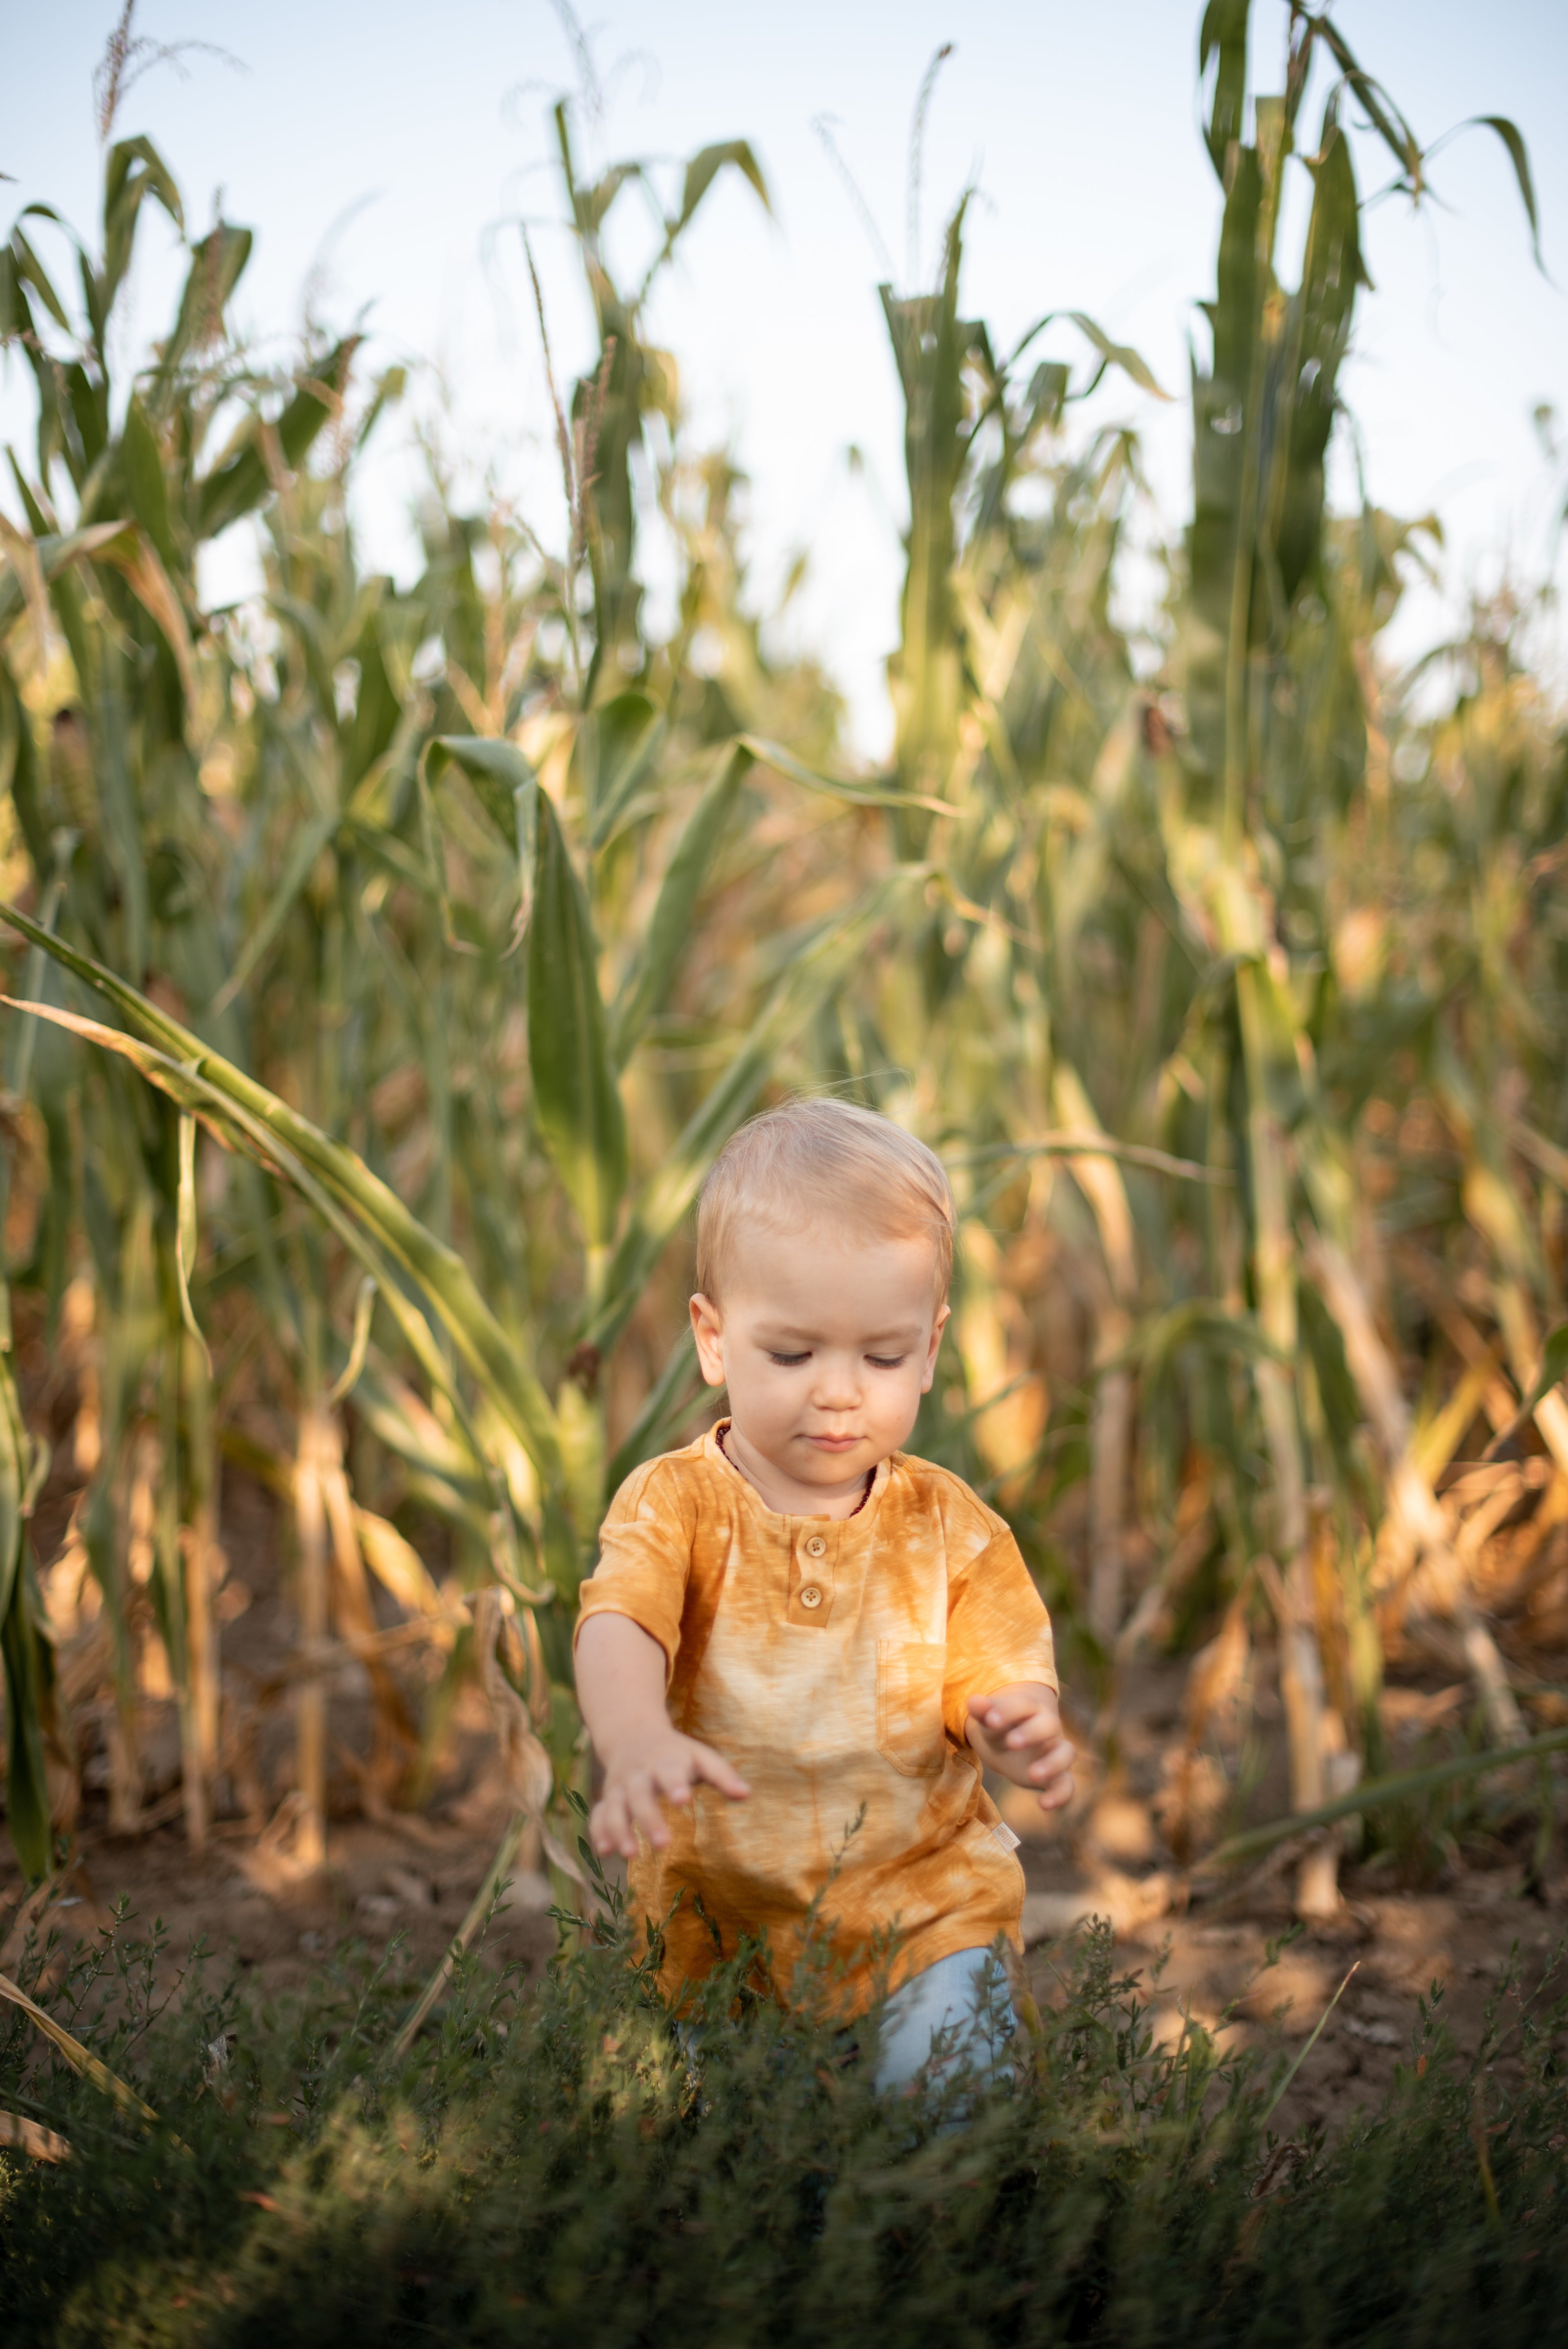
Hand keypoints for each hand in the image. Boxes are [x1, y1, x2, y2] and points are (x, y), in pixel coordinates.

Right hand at [590, 1723, 748, 1858]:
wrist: (632, 1734)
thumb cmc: (676, 1752)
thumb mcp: (699, 1756)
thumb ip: (722, 1774)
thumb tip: (746, 1794)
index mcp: (665, 1760)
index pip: (669, 1771)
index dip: (675, 1785)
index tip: (683, 1800)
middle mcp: (638, 1774)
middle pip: (640, 1795)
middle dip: (649, 1819)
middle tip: (663, 1844)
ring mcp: (619, 1787)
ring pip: (614, 1807)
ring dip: (620, 1830)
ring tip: (630, 1855)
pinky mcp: (607, 1798)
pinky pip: (598, 1815)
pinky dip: (597, 1832)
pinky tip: (603, 1852)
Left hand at [965, 1683, 1074, 1812]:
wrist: (1013, 1744)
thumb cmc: (1001, 1728)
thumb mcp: (990, 1719)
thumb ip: (982, 1712)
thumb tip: (973, 1701)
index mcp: (1029, 1709)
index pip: (1023, 1704)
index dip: (1008, 1711)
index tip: (991, 1720)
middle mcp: (1047, 1727)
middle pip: (1049, 1725)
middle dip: (1031, 1733)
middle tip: (1011, 1743)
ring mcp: (1055, 1751)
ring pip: (1066, 1753)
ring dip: (1052, 1764)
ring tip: (1033, 1775)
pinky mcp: (1057, 1776)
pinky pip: (1067, 1784)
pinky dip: (1060, 1795)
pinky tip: (1044, 1805)